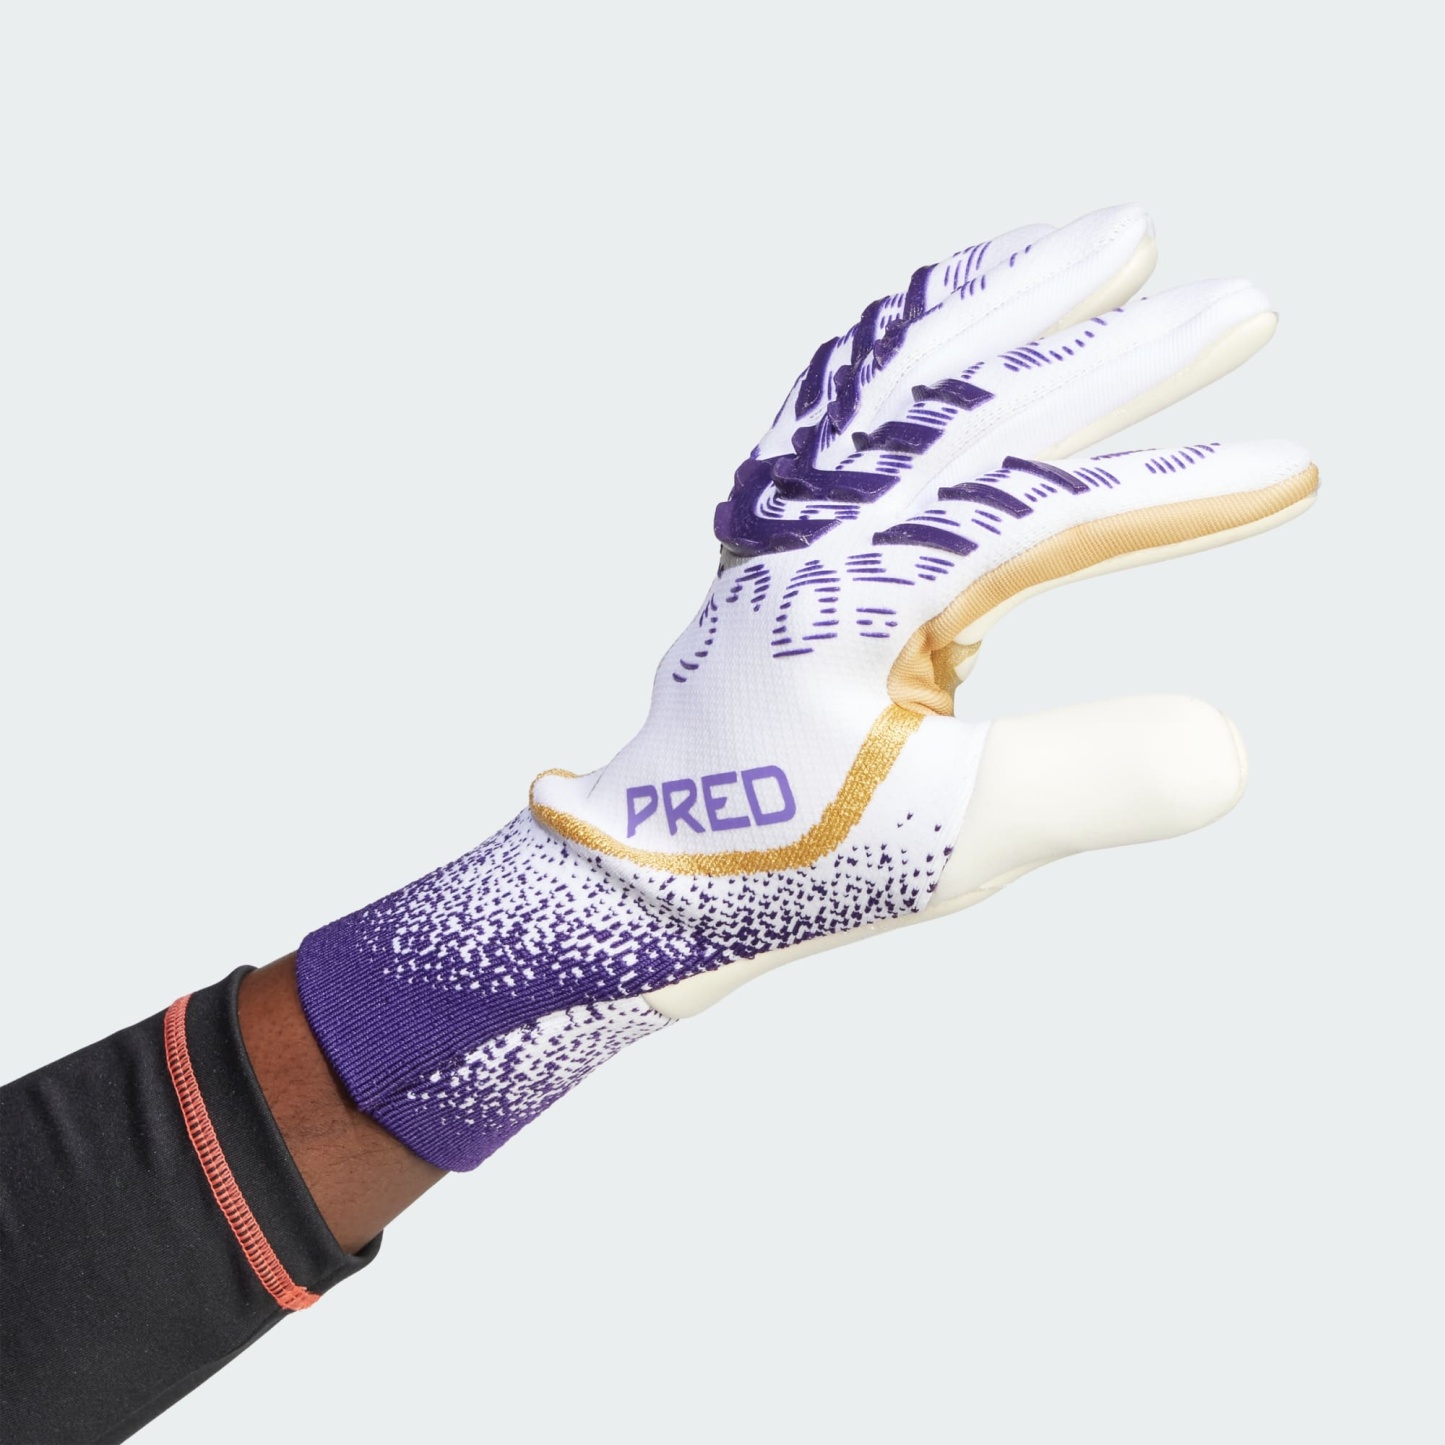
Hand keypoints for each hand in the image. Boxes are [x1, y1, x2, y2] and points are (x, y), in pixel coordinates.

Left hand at [530, 202, 1314, 1012]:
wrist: (666, 862)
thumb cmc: (797, 861)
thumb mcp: (949, 841)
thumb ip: (1084, 786)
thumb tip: (1233, 748)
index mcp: (850, 595)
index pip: (1035, 512)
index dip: (1168, 491)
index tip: (1287, 473)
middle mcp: (812, 529)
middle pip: (980, 406)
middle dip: (1124, 354)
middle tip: (1246, 304)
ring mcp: (790, 516)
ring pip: (905, 368)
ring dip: (1018, 297)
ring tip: (1116, 238)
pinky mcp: (787, 524)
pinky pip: (850, 392)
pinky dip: (923, 331)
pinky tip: (973, 309)